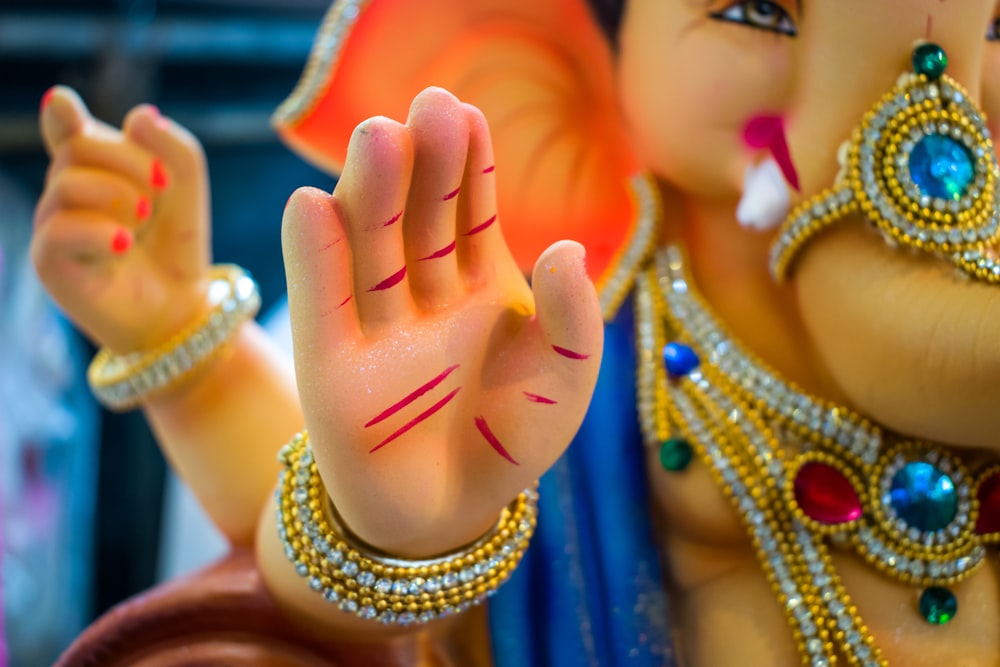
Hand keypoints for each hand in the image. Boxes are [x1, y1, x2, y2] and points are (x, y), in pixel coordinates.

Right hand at [32, 87, 211, 352]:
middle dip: (131, 161)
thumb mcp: (188, 188)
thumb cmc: (176, 245)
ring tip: (143, 223)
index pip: (66, 129)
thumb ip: (173, 146)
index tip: (63, 104)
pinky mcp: (48, 261)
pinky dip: (100, 232)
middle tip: (161, 191)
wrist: (179, 306)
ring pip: (69, 183)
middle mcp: (64, 191)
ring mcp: (52, 225)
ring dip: (121, 197)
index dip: (62, 114)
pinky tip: (124, 245)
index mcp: (92, 168)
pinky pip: (61, 229)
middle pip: (80, 146)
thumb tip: (138, 116)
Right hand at [281, 87, 603, 555]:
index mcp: (481, 285)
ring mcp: (375, 324)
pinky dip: (317, 257)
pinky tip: (314, 204)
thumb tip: (563, 249)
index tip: (467, 113)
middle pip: (419, 216)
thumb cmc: (512, 442)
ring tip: (379, 136)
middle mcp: (424, 292)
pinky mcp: (330, 365)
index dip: (470, 165)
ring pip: (371, 247)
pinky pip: (323, 304)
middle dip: (425, 163)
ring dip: (371, 193)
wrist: (451, 514)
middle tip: (429, 107)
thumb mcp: (564, 383)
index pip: (471, 211)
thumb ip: (572, 320)